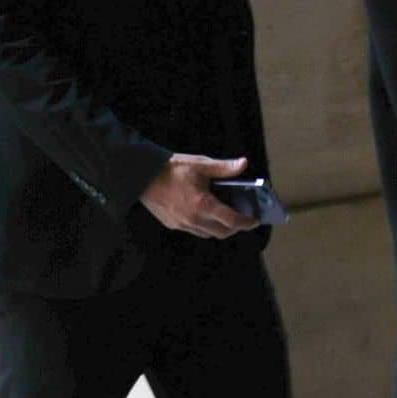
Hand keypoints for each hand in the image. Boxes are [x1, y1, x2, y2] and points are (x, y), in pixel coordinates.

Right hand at [140, 153, 259, 238]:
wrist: (141, 174)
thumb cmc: (172, 168)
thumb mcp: (201, 164)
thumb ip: (224, 168)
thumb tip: (244, 164)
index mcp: (203, 204)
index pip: (232, 220)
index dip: (246, 222)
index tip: (255, 220)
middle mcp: (193, 219)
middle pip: (222, 232)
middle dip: (235, 228)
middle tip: (242, 218)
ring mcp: (182, 224)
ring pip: (207, 233)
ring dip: (219, 228)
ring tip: (225, 216)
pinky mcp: (172, 224)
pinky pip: (194, 230)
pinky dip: (204, 225)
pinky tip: (205, 213)